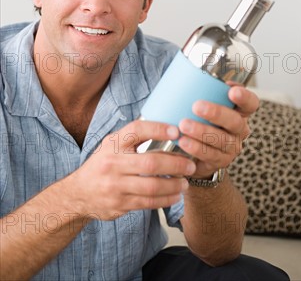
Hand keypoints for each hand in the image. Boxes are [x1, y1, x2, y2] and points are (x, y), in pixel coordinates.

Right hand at [67, 120, 195, 220]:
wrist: (78, 193)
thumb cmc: (103, 164)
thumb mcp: (112, 145)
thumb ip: (133, 137)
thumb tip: (165, 127)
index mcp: (113, 144)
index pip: (136, 130)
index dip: (157, 129)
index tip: (176, 131)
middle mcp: (113, 163)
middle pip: (150, 163)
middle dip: (175, 164)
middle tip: (190, 165)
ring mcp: (115, 186)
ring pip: (152, 186)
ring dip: (174, 185)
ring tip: (185, 182)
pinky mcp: (119, 204)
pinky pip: (148, 202)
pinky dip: (166, 199)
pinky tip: (175, 195)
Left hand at [177, 85, 258, 178]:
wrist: (196, 151)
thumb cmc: (201, 120)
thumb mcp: (206, 105)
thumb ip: (202, 92)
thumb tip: (186, 74)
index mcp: (239, 112)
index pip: (251, 103)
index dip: (244, 97)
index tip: (231, 91)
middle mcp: (239, 129)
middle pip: (234, 121)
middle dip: (216, 113)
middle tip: (197, 106)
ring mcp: (232, 147)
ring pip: (221, 139)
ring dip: (201, 131)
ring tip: (183, 125)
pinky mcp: (220, 161)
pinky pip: (209, 155)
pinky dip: (195, 147)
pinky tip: (183, 141)